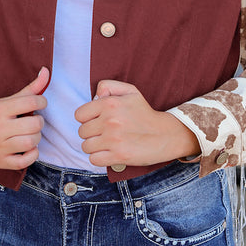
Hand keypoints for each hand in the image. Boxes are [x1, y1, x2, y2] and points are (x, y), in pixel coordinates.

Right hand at [0, 67, 48, 169]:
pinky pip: (26, 161)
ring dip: (36, 137)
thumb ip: (29, 88)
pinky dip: (32, 154)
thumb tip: (46, 71)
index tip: (39, 104)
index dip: (42, 102)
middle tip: (32, 120)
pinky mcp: (0, 162)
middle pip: (35, 124)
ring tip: (29, 133)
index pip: (32, 102)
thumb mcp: (5, 100)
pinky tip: (28, 147)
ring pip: (32, 142)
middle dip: (38, 121)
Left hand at [75, 80, 199, 168]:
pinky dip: (100, 158)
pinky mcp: (119, 155)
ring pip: (86, 146)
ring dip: (94, 147)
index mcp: (110, 103)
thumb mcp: (130, 91)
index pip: (79, 115)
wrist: (166, 134)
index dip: (87, 119)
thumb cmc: (145, 113)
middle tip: (105, 133)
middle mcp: (110, 120)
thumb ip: (108, 86)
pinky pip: (94, 159)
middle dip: (91, 133)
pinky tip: (109, 153)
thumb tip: (94, 97)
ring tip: (107, 143)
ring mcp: (114, 139)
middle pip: (82, 132)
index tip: (97, 121)